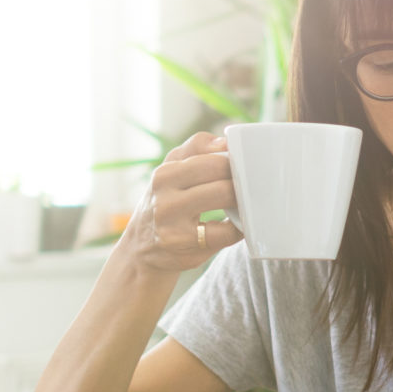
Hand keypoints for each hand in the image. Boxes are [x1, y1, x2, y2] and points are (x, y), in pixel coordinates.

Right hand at [117, 132, 243, 275]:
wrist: (141, 251)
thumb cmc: (165, 206)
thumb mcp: (171, 172)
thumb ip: (196, 149)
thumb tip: (226, 141)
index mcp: (165, 172)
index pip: (211, 156)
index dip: (235, 162)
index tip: (245, 170)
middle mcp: (164, 192)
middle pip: (220, 172)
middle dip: (241, 179)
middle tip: (251, 188)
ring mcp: (171, 218)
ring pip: (224, 195)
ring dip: (243, 200)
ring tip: (246, 204)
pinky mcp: (184, 243)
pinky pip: (226, 231)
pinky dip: (239, 228)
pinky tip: (238, 226)